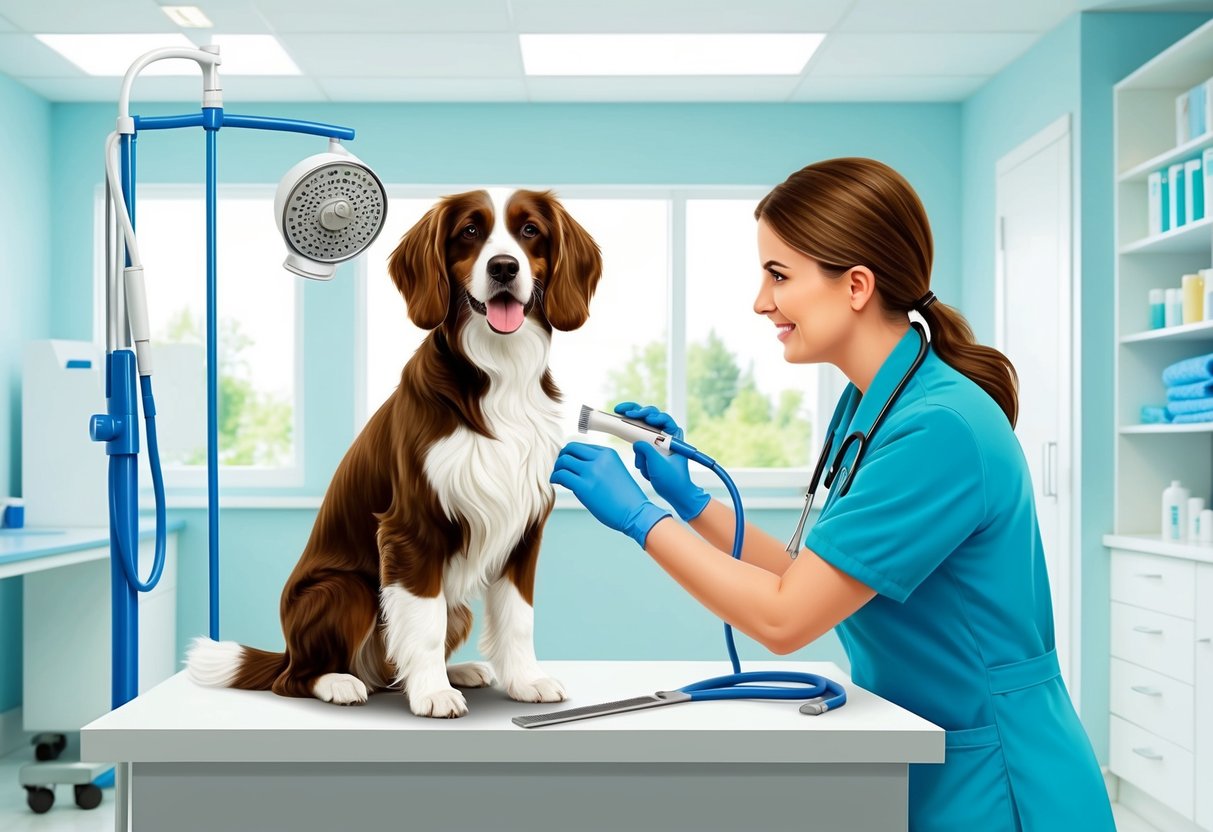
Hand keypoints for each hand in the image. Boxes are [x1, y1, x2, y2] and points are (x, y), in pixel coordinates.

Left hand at [550, 442, 670, 547]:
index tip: (568, 465)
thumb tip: (574, 466)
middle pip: (570, 449)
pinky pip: (561, 475)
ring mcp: (592, 471)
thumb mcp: (614, 471)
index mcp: (608, 453)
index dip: (570, 455)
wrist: (637, 513)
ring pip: (563, 461)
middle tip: (559, 469)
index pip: (581, 446)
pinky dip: (555, 477)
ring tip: (558, 478)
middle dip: (561, 458)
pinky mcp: (585, 486)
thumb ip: (598, 464)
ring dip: (557, 469)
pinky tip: (556, 483)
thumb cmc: (625, 498)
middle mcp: (600, 458)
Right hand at [614, 402, 709, 521]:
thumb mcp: (658, 464)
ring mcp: (656, 441)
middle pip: (650, 417)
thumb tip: (636, 443)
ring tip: (622, 415)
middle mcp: (665, 436)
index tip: (645, 418)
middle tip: (625, 412)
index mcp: (674, 436)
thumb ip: (646, 450)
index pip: (664, 418)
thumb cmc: (673, 480)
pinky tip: (626, 435)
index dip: (653, 415)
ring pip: (642, 426)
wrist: (675, 494)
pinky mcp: (649, 448)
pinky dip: (632, 439)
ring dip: (632, 425)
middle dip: (638, 412)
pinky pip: (638, 438)